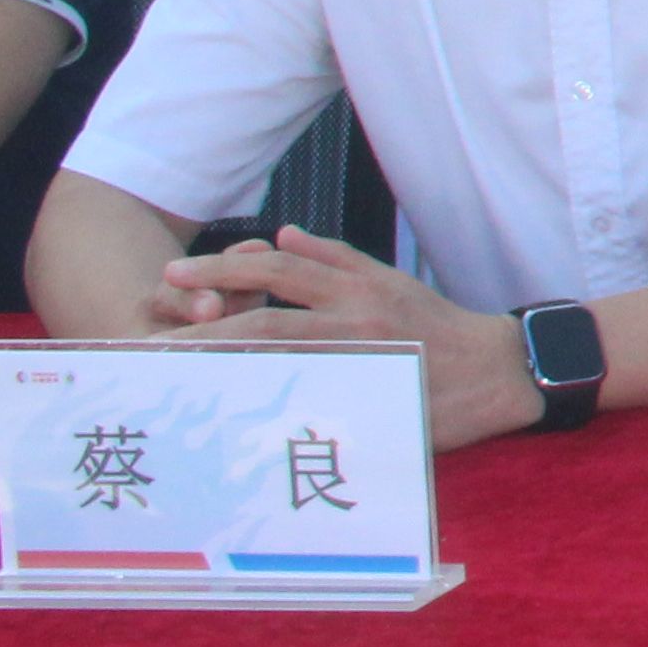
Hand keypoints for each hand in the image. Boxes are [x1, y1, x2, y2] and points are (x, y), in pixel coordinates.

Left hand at [166, 226, 534, 448]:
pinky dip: (261, 399)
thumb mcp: (390, 281)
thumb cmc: (441, 327)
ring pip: (279, 358)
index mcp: (357, 287)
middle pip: (265, 316)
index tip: (173, 275)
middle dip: (204, 321)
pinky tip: (222, 409)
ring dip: (220, 362)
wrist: (497, 371)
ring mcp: (362, 362)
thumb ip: (335, 259)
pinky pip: (306, 399)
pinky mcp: (369, 399)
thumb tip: (281, 237)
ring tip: (171, 371)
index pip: (277, 271)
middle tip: (149, 333)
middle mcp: (355, 319)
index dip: (222, 270)